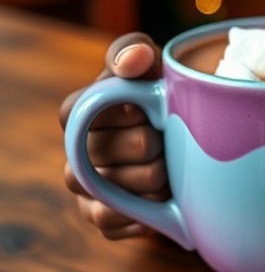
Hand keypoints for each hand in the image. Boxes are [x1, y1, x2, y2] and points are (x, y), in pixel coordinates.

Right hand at [59, 33, 167, 239]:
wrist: (184, 148)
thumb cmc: (159, 101)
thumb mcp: (151, 68)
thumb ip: (136, 50)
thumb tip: (135, 60)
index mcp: (77, 113)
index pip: (86, 110)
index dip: (132, 109)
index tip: (150, 108)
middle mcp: (73, 153)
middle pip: (134, 147)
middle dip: (162, 142)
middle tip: (168, 139)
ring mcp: (85, 191)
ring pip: (133, 188)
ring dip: (163, 177)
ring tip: (170, 166)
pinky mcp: (102, 221)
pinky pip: (125, 221)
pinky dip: (152, 210)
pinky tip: (163, 197)